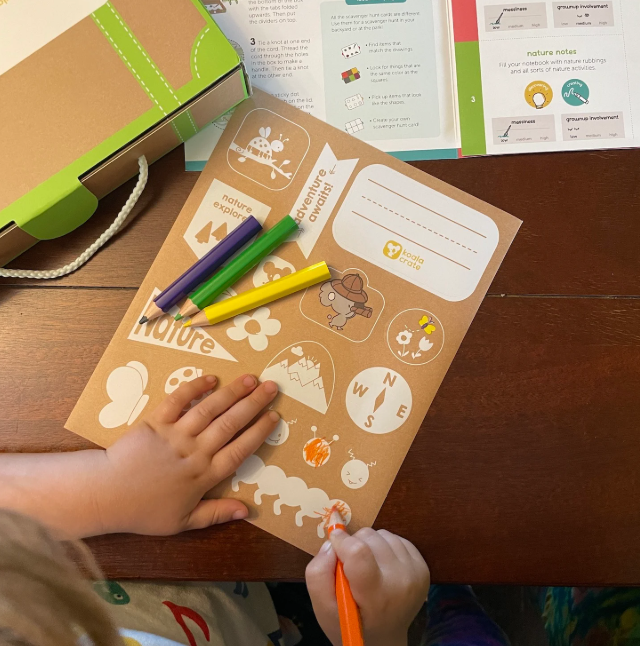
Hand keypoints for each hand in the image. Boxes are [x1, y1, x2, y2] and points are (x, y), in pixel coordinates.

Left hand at [97, 373, 278, 535]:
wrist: (106, 495)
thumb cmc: (144, 511)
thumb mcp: (183, 522)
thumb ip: (216, 514)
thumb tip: (247, 511)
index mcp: (204, 476)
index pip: (239, 450)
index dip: (259, 432)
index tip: (275, 417)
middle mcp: (194, 452)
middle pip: (231, 423)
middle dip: (254, 404)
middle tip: (271, 388)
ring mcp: (175, 435)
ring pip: (209, 409)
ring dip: (232, 392)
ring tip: (251, 378)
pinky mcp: (156, 422)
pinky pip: (178, 400)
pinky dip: (194, 388)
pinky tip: (211, 378)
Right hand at [306, 528, 429, 645]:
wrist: (384, 639)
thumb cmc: (350, 623)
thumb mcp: (323, 610)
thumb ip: (318, 574)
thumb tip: (331, 542)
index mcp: (375, 596)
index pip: (359, 552)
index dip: (342, 541)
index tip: (334, 544)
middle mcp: (400, 582)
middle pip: (369, 538)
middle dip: (353, 544)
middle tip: (351, 566)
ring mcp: (414, 573)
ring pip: (382, 534)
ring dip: (369, 544)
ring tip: (367, 567)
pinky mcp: (422, 567)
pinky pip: (396, 537)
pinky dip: (383, 546)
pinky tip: (380, 565)